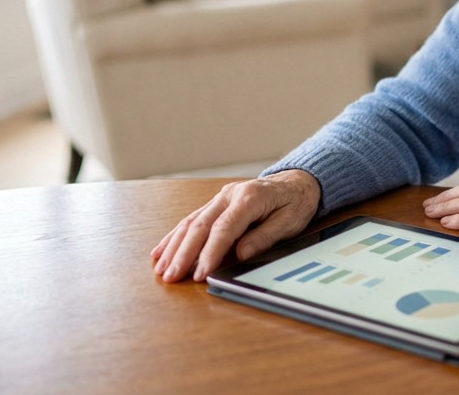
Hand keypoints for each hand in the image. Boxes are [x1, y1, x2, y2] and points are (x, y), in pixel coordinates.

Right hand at [152, 169, 320, 282]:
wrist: (298, 181)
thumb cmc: (296, 202)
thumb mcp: (290, 221)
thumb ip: (265, 236)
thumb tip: (240, 253)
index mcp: (249, 198)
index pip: (224, 228)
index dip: (210, 253)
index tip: (200, 274)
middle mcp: (230, 195)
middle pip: (201, 226)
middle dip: (184, 253)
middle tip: (172, 276)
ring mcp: (220, 198)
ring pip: (191, 222)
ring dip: (174, 247)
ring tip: (162, 269)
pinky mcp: (216, 203)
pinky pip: (192, 220)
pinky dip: (175, 236)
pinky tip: (161, 251)